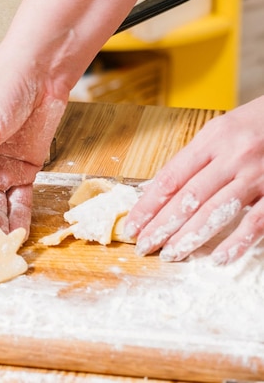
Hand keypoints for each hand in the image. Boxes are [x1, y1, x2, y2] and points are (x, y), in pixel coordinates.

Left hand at [125, 96, 263, 263]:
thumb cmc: (255, 124)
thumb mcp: (219, 132)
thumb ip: (193, 160)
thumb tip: (158, 190)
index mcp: (212, 139)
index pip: (170, 178)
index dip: (148, 206)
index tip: (132, 226)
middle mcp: (233, 157)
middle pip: (188, 198)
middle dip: (162, 226)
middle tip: (144, 246)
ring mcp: (256, 175)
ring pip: (216, 211)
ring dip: (190, 237)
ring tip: (170, 255)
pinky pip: (255, 221)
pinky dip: (237, 242)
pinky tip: (219, 258)